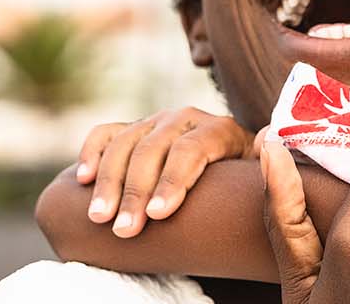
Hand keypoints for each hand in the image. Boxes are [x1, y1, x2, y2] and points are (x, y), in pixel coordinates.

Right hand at [78, 106, 255, 236]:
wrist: (226, 172)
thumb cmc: (242, 186)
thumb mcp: (261, 176)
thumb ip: (266, 164)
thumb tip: (266, 142)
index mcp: (220, 129)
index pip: (192, 149)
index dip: (173, 181)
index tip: (158, 215)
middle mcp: (185, 119)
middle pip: (153, 150)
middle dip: (135, 193)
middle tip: (124, 230)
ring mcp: (155, 122)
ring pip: (125, 144)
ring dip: (108, 182)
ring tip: (99, 218)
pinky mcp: (132, 129)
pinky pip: (105, 134)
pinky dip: (91, 153)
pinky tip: (82, 180)